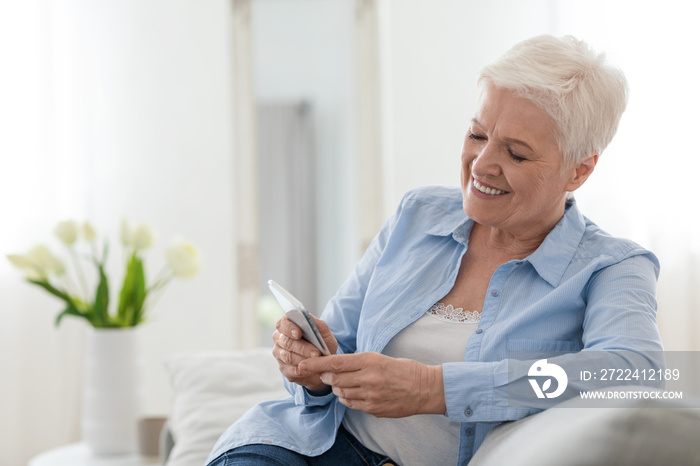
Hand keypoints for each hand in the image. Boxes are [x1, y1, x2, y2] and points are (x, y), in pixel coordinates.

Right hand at [272, 315, 337, 390]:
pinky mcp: (284, 369)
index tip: (299, 333)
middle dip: (302, 348)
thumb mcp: (323, 332)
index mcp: (286, 325)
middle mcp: (279, 339)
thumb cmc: (321, 342)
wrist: (324, 360)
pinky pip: (292, 371)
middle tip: (316, 352)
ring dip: (304, 360)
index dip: (289, 328)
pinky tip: (314, 369)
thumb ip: (317, 324)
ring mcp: (279, 355)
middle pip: (287, 342)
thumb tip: (309, 318)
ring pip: (289, 357)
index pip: (283, 324)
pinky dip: (304, 371)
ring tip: (318, 361)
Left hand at [298, 352, 445, 417]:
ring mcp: (370, 395)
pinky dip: (348, 399)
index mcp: (369, 360)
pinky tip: (354, 393)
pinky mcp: (374, 408)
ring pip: (341, 393)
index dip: (316, 364)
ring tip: (345, 383)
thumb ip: (358, 362)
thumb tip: (335, 366)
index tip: (303, 364)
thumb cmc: (404, 370)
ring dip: (337, 388)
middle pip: (334, 379)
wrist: (425, 389)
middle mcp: (368, 378)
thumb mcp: (380, 358)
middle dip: (326, 377)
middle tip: (326, 374)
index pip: (335, 362)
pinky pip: (352, 404)